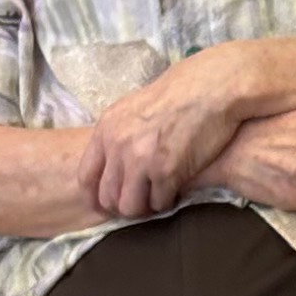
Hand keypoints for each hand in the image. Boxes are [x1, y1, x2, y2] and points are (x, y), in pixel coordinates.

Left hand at [77, 59, 249, 219]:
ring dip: (145, 207)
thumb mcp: (132, 108)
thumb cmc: (177, 94)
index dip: (94, 197)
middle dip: (123, 204)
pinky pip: (159, 203)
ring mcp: (141, 161)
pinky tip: (175, 190)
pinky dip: (168, 201)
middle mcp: (118, 147)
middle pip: (107, 197)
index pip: (85, 176)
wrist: (210, 88)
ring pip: (131, 207)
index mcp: (106, 130)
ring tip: (157, 196)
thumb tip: (113, 163)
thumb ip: (118, 135)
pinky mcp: (167, 172)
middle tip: (140, 201)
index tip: (104, 206)